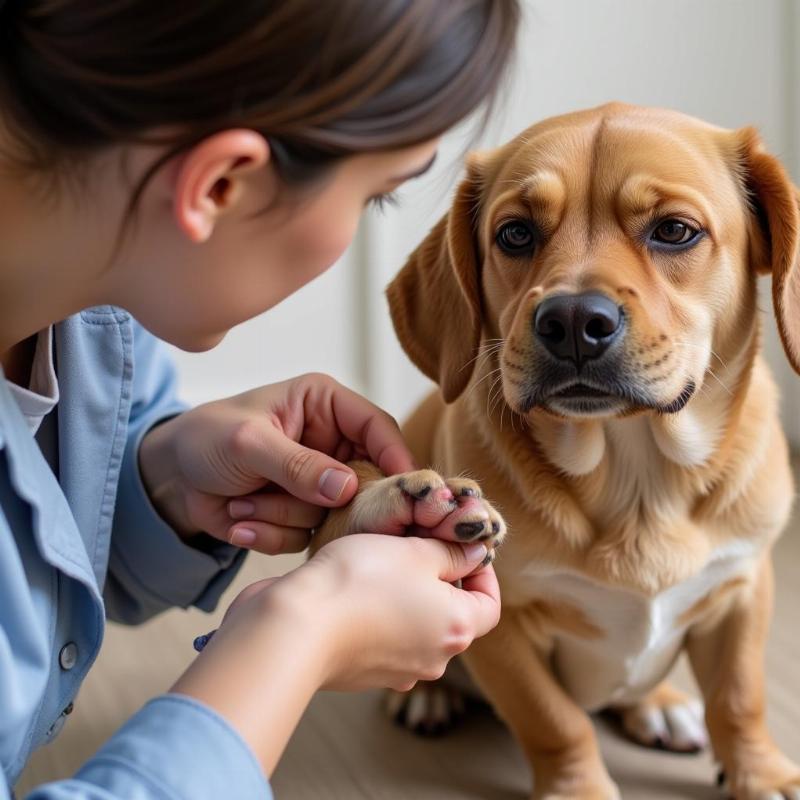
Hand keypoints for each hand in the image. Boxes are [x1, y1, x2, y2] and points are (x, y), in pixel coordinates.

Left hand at [138, 373, 414, 553]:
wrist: (171, 478)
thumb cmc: (207, 437)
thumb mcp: (249, 443)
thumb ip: (297, 465)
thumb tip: (346, 488)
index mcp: (326, 405)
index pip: (377, 427)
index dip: (394, 455)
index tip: (403, 489)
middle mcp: (330, 444)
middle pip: (366, 480)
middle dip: (328, 499)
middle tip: (304, 505)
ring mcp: (318, 483)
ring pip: (333, 515)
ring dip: (284, 515)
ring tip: (243, 500)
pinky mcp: (303, 514)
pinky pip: (306, 537)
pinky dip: (271, 533)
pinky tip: (240, 517)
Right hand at [299, 534, 500, 689]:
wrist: (296, 627)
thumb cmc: (360, 582)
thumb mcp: (413, 552)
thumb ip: (450, 553)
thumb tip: (475, 555)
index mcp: (457, 629)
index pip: (489, 605)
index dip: (482, 573)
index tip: (461, 547)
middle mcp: (434, 659)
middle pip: (453, 615)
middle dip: (440, 579)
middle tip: (417, 545)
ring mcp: (398, 671)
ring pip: (417, 626)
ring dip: (407, 595)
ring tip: (382, 562)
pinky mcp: (365, 672)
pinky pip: (384, 638)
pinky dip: (379, 614)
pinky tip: (355, 589)